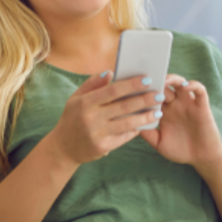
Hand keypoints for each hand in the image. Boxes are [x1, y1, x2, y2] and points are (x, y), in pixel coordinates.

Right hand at [45, 71, 163, 165]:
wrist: (63, 148)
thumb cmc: (71, 119)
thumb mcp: (75, 99)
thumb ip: (92, 84)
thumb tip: (110, 72)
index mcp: (85, 102)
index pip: (113, 90)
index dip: (131, 84)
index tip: (147, 79)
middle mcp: (91, 117)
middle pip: (124, 106)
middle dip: (144, 99)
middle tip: (159, 94)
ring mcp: (98, 133)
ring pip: (127, 123)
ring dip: (145, 117)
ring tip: (158, 112)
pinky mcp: (103, 146)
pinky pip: (124, 136)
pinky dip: (136, 130)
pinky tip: (145, 124)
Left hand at [140, 74, 221, 170]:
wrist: (201, 157)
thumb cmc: (180, 150)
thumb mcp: (159, 142)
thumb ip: (147, 132)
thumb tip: (130, 122)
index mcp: (162, 111)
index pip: (150, 94)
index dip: (143, 89)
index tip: (133, 85)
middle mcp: (174, 104)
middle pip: (163, 85)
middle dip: (155, 80)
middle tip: (148, 78)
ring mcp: (188, 103)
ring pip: (180, 83)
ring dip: (173, 78)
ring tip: (165, 80)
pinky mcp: (201, 106)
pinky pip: (199, 90)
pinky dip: (193, 85)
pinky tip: (186, 87)